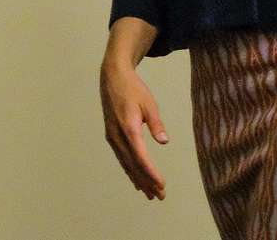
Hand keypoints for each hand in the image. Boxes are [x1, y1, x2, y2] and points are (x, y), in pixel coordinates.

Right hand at [100, 63, 167, 200]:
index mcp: (128, 128)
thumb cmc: (133, 89)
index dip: (151, 173)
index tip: (161, 185)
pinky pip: (122, 158)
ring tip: (150, 194)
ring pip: (126, 164)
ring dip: (138, 180)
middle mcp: (118, 137)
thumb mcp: (149, 103)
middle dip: (147, 182)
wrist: (112, 78)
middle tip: (160, 196)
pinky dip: (130, 170)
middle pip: (133, 165)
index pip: (141, 157)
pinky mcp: (112, 136)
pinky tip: (136, 180)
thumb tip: (164, 142)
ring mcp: (113, 138)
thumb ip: (156, 123)